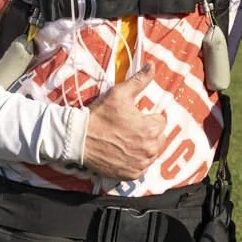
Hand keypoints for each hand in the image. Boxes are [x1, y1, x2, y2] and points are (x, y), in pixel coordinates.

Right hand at [76, 66, 169, 181]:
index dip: (148, 116)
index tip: (136, 116)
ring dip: (144, 147)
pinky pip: (141, 167)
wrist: (79, 139)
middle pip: (159, 138)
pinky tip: (124, 153)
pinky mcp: (131, 175)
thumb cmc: (100, 115)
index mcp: (151, 129)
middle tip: (130, 128)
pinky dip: (136, 161)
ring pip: (151, 153)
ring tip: (127, 140)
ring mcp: (140, 164)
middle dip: (149, 132)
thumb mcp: (119, 94)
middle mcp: (149, 149)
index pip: (161, 120)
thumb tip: (152, 66)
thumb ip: (139, 81)